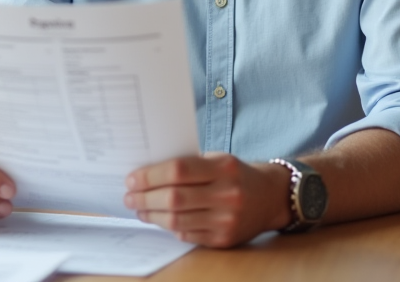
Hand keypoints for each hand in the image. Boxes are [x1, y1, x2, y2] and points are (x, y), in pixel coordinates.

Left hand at [124, 152, 289, 247]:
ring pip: (177, 221)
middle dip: (145, 198)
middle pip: (174, 198)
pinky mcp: (224, 239)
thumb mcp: (217, 159)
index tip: (132, 179)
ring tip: (140, 210)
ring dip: (152, 216)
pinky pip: (188, 235)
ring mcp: (227, 220)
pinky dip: (170, 228)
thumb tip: (147, 173)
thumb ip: (188, 165)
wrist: (270, 197)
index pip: (178, 170)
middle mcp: (227, 194)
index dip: (150, 176)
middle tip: (129, 197)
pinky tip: (161, 220)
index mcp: (223, 168)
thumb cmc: (236, 174)